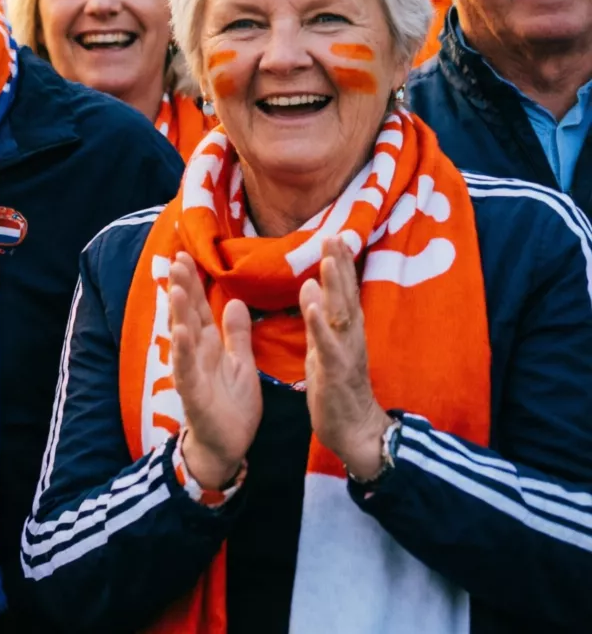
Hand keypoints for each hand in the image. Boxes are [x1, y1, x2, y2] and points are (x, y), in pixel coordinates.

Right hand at [164, 253, 260, 492]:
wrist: (228, 445)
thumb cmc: (232, 405)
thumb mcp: (242, 364)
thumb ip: (236, 334)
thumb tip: (234, 301)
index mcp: (209, 345)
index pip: (199, 308)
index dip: (193, 283)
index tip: (186, 255)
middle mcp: (196, 354)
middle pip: (187, 315)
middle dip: (182, 288)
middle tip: (176, 260)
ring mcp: (191, 371)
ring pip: (183, 337)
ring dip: (178, 313)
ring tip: (175, 288)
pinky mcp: (193, 392)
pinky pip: (186, 368)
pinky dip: (183, 350)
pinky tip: (181, 332)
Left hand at [301, 252, 390, 480]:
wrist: (353, 430)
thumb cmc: (336, 387)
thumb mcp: (321, 347)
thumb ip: (318, 317)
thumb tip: (309, 285)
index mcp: (344, 331)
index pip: (341, 292)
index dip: (338, 264)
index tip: (333, 234)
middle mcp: (349, 337)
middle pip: (345, 295)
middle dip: (339, 265)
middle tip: (334, 234)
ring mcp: (345, 353)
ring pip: (340, 315)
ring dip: (334, 287)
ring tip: (327, 259)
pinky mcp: (335, 373)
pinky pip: (327, 346)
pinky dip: (320, 326)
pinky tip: (312, 306)